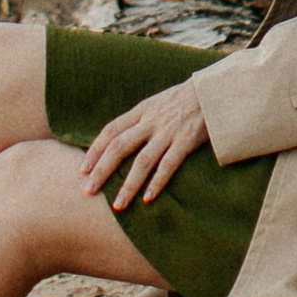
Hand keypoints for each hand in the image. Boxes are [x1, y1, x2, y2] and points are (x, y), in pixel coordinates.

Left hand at [78, 77, 210, 212]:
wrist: (214, 90)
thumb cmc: (184, 100)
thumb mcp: (157, 103)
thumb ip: (141, 119)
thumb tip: (119, 140)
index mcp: (142, 110)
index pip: (111, 130)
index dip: (95, 150)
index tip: (82, 169)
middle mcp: (151, 120)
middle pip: (119, 146)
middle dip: (101, 170)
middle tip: (88, 191)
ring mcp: (168, 131)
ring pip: (142, 161)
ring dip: (127, 185)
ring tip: (118, 205)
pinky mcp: (186, 140)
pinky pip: (168, 165)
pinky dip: (157, 183)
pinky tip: (147, 199)